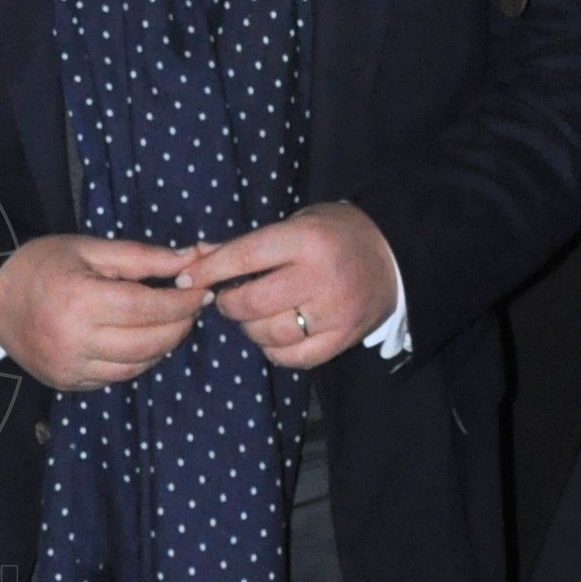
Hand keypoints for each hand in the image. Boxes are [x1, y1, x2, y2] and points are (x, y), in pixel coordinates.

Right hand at [0, 233, 203, 391]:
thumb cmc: (39, 265)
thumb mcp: (88, 248)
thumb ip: (141, 256)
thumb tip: (190, 260)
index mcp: (81, 299)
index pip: (149, 308)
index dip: (182, 302)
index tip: (202, 291)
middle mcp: (76, 340)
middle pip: (150, 342)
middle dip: (180, 326)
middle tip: (191, 308)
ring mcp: (71, 367)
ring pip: (137, 366)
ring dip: (162, 347)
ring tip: (168, 324)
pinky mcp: (67, 383)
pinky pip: (115, 377)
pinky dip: (136, 361)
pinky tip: (139, 341)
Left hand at [184, 203, 398, 368]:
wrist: (394, 254)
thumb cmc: (335, 234)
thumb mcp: (294, 223)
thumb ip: (246, 244)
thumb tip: (195, 257)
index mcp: (306, 240)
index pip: (245, 256)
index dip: (209, 270)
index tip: (186, 279)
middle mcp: (320, 277)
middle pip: (253, 303)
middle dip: (228, 304)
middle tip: (227, 299)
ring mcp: (334, 312)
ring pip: (269, 334)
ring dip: (250, 328)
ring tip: (255, 315)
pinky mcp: (344, 338)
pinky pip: (294, 357)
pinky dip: (274, 350)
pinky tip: (275, 336)